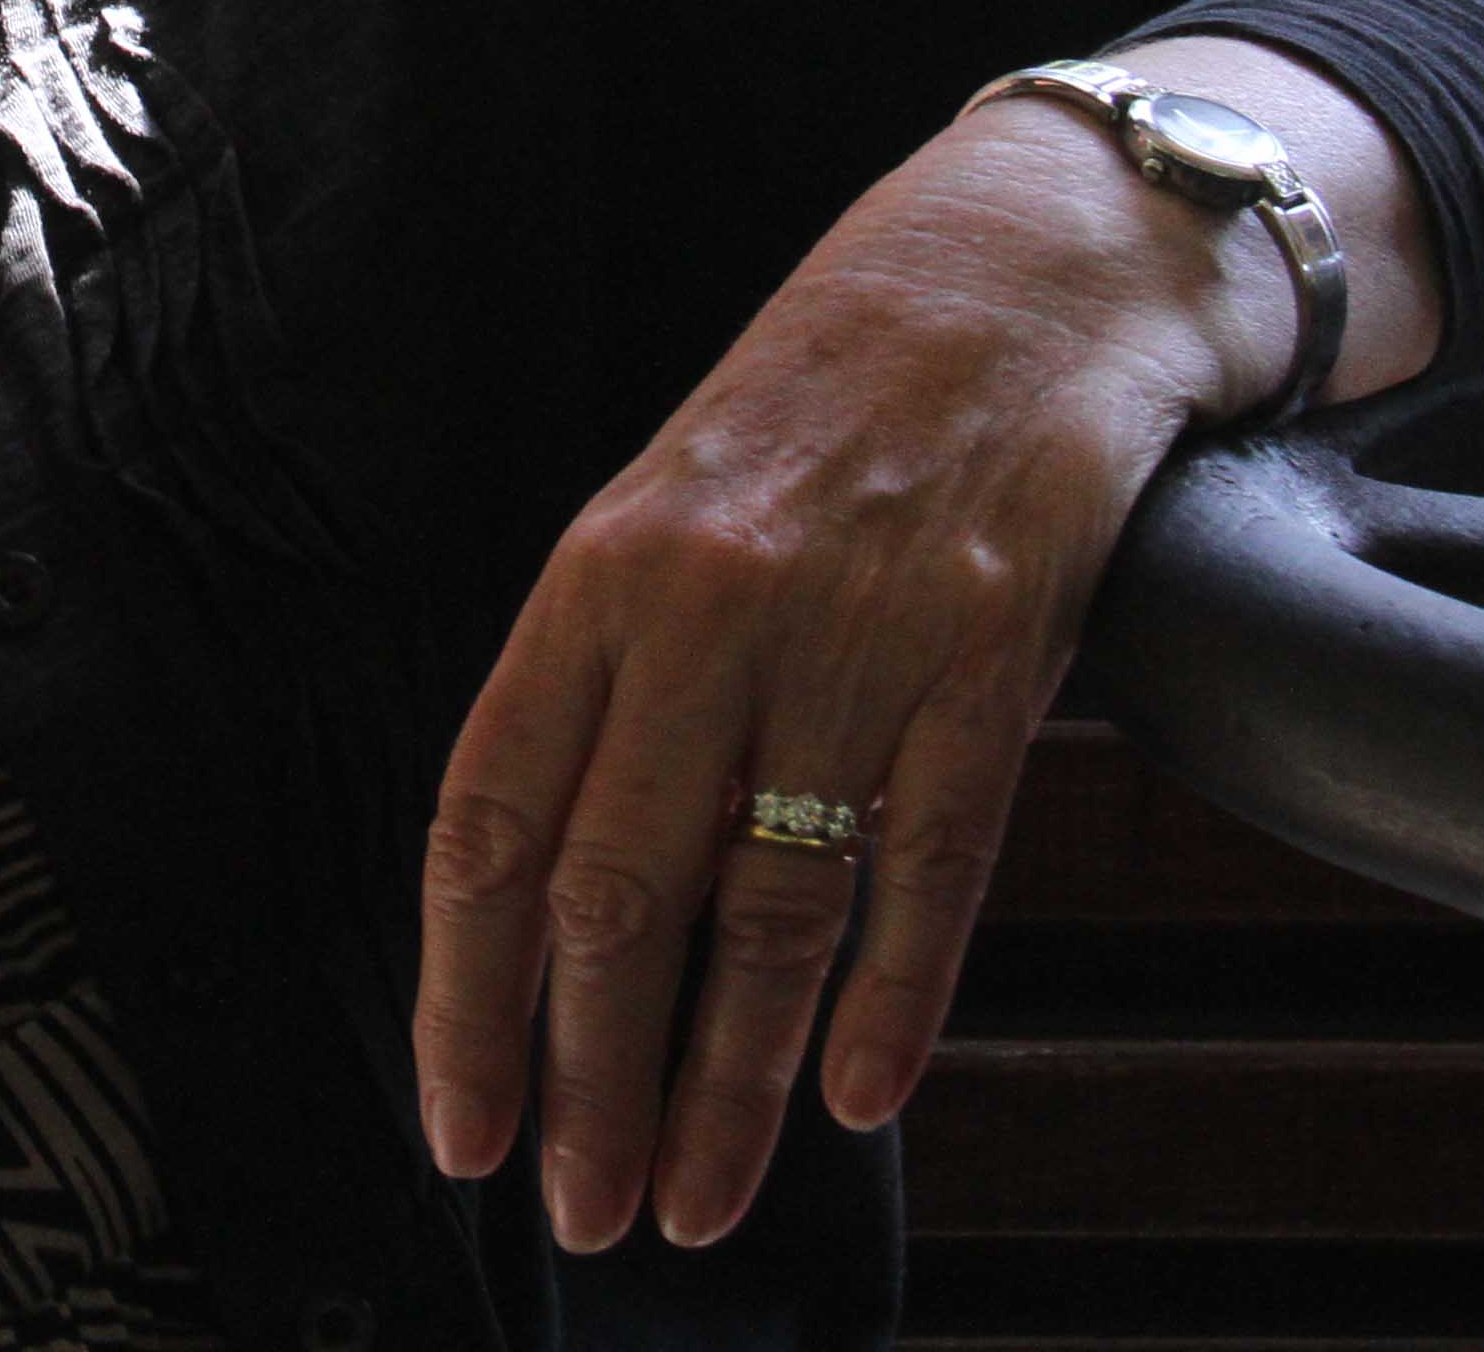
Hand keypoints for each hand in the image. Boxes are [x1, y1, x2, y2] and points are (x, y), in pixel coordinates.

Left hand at [409, 41, 1431, 1254]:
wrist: (1021, 273)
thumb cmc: (825, 407)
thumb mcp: (670, 513)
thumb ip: (614, 688)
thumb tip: (561, 908)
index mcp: (597, 578)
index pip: (493, 822)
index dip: (467, 994)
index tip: (462, 1127)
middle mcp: (707, 613)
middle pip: (619, 899)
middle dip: (588, 1082)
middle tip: (580, 1211)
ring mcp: (854, 640)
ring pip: (767, 912)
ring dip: (726, 1085)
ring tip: (692, 1201)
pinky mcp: (990, 663)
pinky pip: (926, 867)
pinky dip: (889, 1001)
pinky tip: (857, 1102)